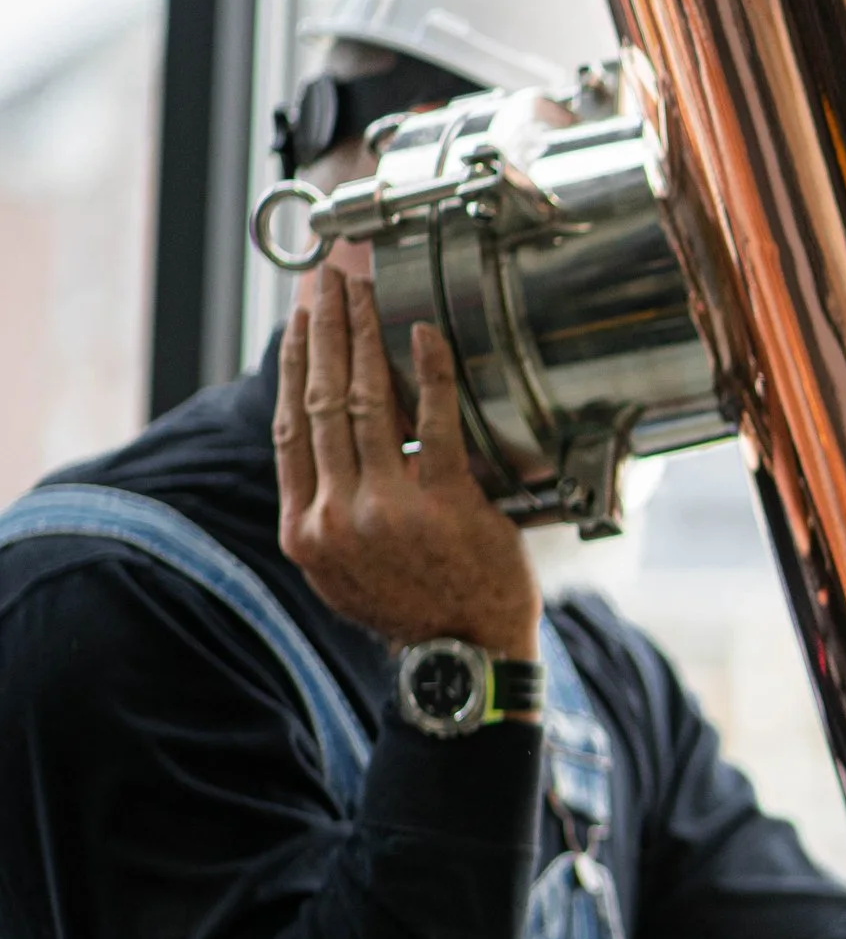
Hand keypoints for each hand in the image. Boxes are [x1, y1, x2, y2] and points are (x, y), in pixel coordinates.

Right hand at [275, 268, 539, 661]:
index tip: (296, 320)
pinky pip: (433, 423)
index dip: (290, 365)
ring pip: (364, 402)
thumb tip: (321, 453)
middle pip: (320, 401)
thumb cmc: (412, 608)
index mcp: (305, 531)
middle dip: (322, 331)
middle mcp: (335, 517)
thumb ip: (325, 514)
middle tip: (328, 281)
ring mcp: (387, 510)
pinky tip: (424, 333)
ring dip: (363, 336)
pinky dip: (427, 371)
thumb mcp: (343, 572)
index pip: (288, 427)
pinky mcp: (444, 505)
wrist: (463, 657)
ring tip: (363, 291)